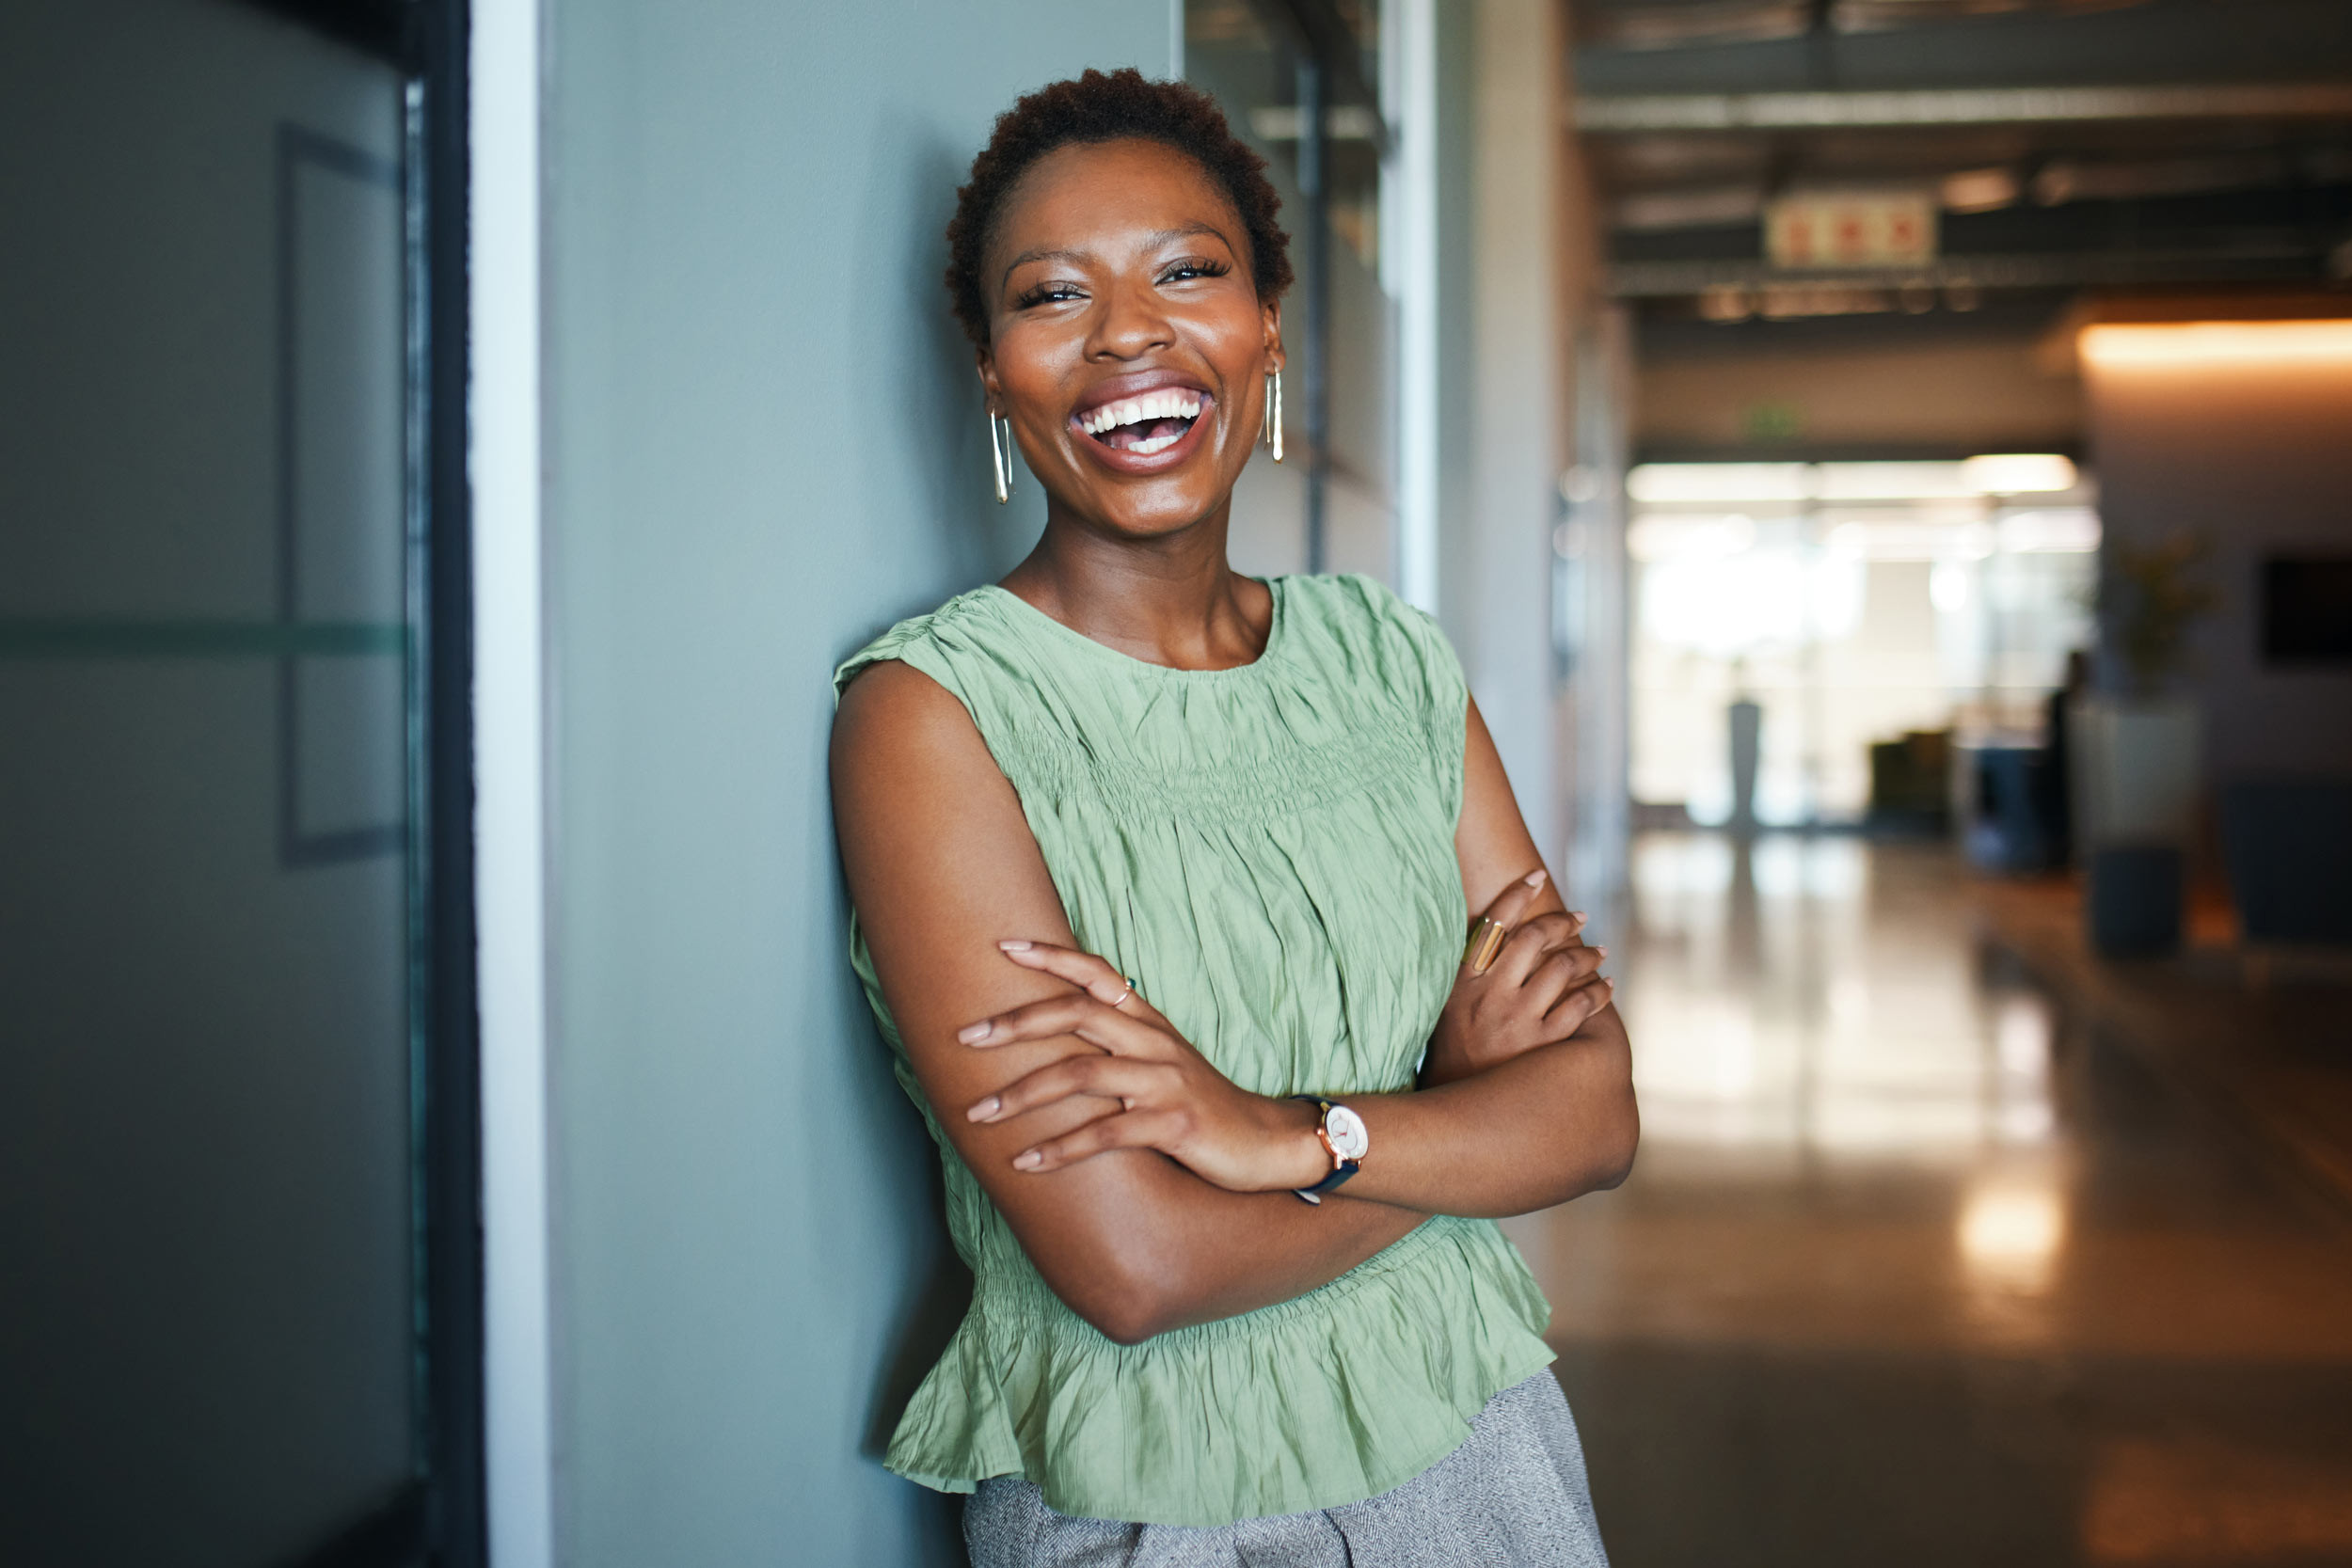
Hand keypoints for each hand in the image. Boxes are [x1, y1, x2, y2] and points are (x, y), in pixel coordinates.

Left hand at [957, 940, 1327, 1191]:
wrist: (1267, 1143)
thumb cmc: (1204, 1107)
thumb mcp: (1163, 1064)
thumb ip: (1119, 1046)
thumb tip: (1058, 1040)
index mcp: (1148, 1023)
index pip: (1097, 975)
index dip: (1052, 956)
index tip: (1003, 945)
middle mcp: (1153, 1043)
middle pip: (1077, 1014)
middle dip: (1016, 1023)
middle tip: (965, 1037)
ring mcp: (1164, 1082)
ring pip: (1080, 1074)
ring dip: (1022, 1094)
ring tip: (978, 1113)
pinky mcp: (1174, 1124)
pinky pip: (1105, 1133)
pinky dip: (1059, 1149)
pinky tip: (1024, 1162)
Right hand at [1421, 869, 1611, 1088]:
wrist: (1457, 1107)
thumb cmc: (1454, 1054)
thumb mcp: (1448, 1008)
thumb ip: (1471, 975)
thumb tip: (1496, 938)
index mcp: (1464, 980)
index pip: (1493, 922)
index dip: (1517, 893)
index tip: (1537, 875)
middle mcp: (1490, 994)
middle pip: (1534, 938)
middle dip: (1562, 922)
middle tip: (1579, 917)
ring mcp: (1517, 1019)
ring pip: (1563, 968)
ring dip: (1587, 956)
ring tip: (1598, 952)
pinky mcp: (1542, 1045)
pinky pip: (1580, 1007)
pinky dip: (1598, 992)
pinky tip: (1606, 987)